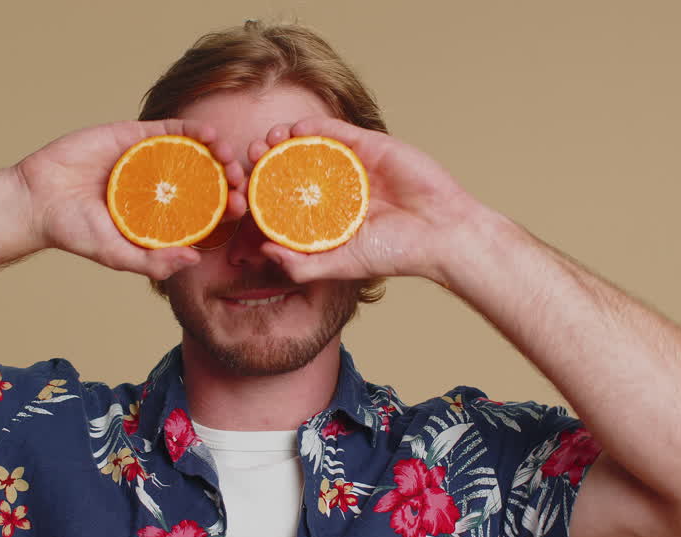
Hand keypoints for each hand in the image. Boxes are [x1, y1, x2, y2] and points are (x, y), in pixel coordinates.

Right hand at [16, 120, 246, 279]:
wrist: (37, 198)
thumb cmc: (75, 232)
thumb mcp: (118, 255)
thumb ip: (153, 261)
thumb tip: (194, 260)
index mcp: (160, 216)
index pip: (203, 212)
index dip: (225, 209)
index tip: (242, 208)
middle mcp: (159, 187)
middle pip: (205, 181)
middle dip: (227, 180)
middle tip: (242, 182)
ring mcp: (148, 160)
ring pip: (192, 153)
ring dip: (216, 153)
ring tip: (231, 158)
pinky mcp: (134, 136)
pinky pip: (169, 130)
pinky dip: (192, 130)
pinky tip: (210, 134)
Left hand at [245, 117, 503, 285]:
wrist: (441, 235)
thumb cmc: (395, 254)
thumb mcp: (341, 265)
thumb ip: (302, 264)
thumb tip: (263, 252)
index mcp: (327, 214)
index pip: (286, 199)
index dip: (261, 191)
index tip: (240, 188)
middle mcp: (336, 187)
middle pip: (292, 168)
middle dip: (266, 161)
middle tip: (247, 157)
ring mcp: (353, 165)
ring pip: (310, 146)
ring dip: (284, 140)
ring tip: (264, 141)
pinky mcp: (371, 147)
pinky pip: (338, 133)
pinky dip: (315, 128)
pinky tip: (295, 129)